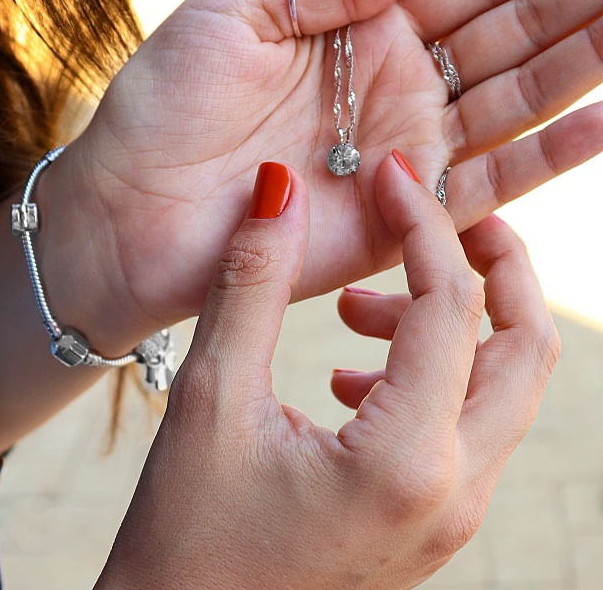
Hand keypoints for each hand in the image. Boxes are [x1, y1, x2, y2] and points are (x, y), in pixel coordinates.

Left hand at [49, 0, 602, 350]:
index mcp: (352, 31)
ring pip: (511, 103)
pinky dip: (546, 154)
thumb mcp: (237, 10)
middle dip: (575, 6)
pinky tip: (601, 117)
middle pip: (504, 39)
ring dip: (578, 67)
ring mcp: (401, 154)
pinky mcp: (400, 219)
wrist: (127, 212)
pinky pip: (487, 184)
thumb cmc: (163, 106)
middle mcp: (389, 89)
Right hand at [95, 155, 558, 589]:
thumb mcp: (213, 396)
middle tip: (437, 215)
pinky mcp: (430, 519)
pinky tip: (349, 374)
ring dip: (454, 323)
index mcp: (405, 462)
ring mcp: (450, 514)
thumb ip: (251, 283)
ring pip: (503, 388)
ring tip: (357, 308)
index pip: (449, 307)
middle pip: (526, 350)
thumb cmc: (186, 537)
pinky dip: (432, 373)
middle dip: (495, 266)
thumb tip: (280, 189)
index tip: (389, 176)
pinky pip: (467, 425)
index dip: (422, 226)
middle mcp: (453, 494)